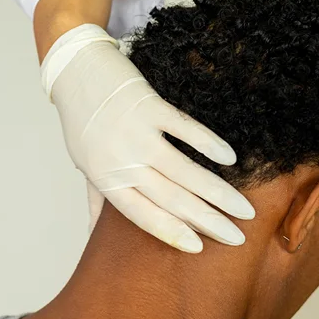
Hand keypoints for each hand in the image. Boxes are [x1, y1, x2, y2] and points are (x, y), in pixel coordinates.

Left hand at [43, 25, 255, 251]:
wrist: (75, 71)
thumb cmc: (82, 123)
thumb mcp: (85, 166)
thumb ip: (97, 202)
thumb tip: (94, 240)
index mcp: (107, 181)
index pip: (142, 216)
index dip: (172, 232)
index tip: (200, 247)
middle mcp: (122, 162)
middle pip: (171, 200)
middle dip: (208, 222)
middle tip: (237, 237)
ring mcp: (136, 134)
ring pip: (184, 172)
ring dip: (218, 193)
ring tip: (243, 210)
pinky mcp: (149, 106)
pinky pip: (185, 129)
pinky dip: (209, 144)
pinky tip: (231, 160)